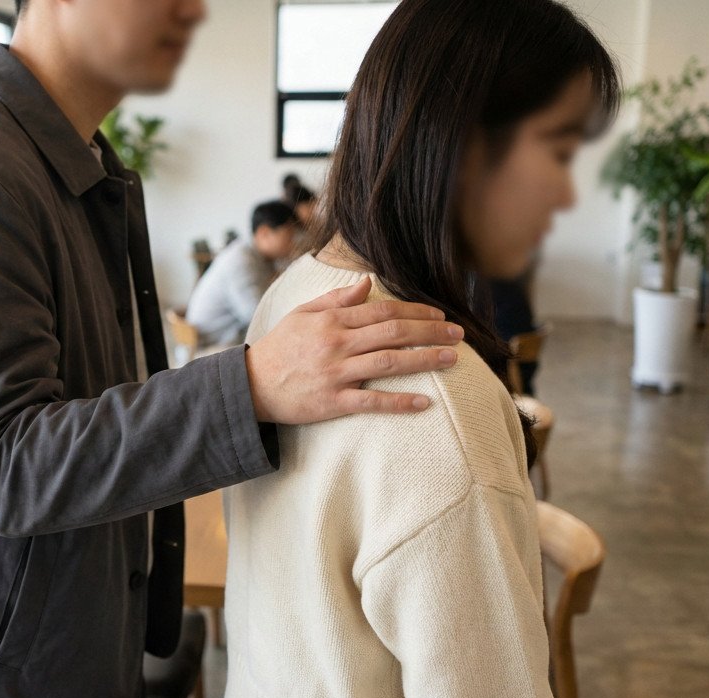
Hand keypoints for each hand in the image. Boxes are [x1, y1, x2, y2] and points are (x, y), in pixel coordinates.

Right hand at [245, 276, 463, 424]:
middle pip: (393, 333)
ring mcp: (336, 373)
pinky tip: (424, 403)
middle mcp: (337, 344)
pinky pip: (372, 402)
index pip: (383, 311)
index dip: (415, 311)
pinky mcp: (333, 401)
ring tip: (452, 359)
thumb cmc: (279, 347)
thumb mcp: (303, 314)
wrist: (250, 385)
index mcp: (332, 320)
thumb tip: (368, 282)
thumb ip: (336, 298)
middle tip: (458, 334)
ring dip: (424, 360)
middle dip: (430, 332)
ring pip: (389, 363)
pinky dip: (399, 402)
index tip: (440, 314)